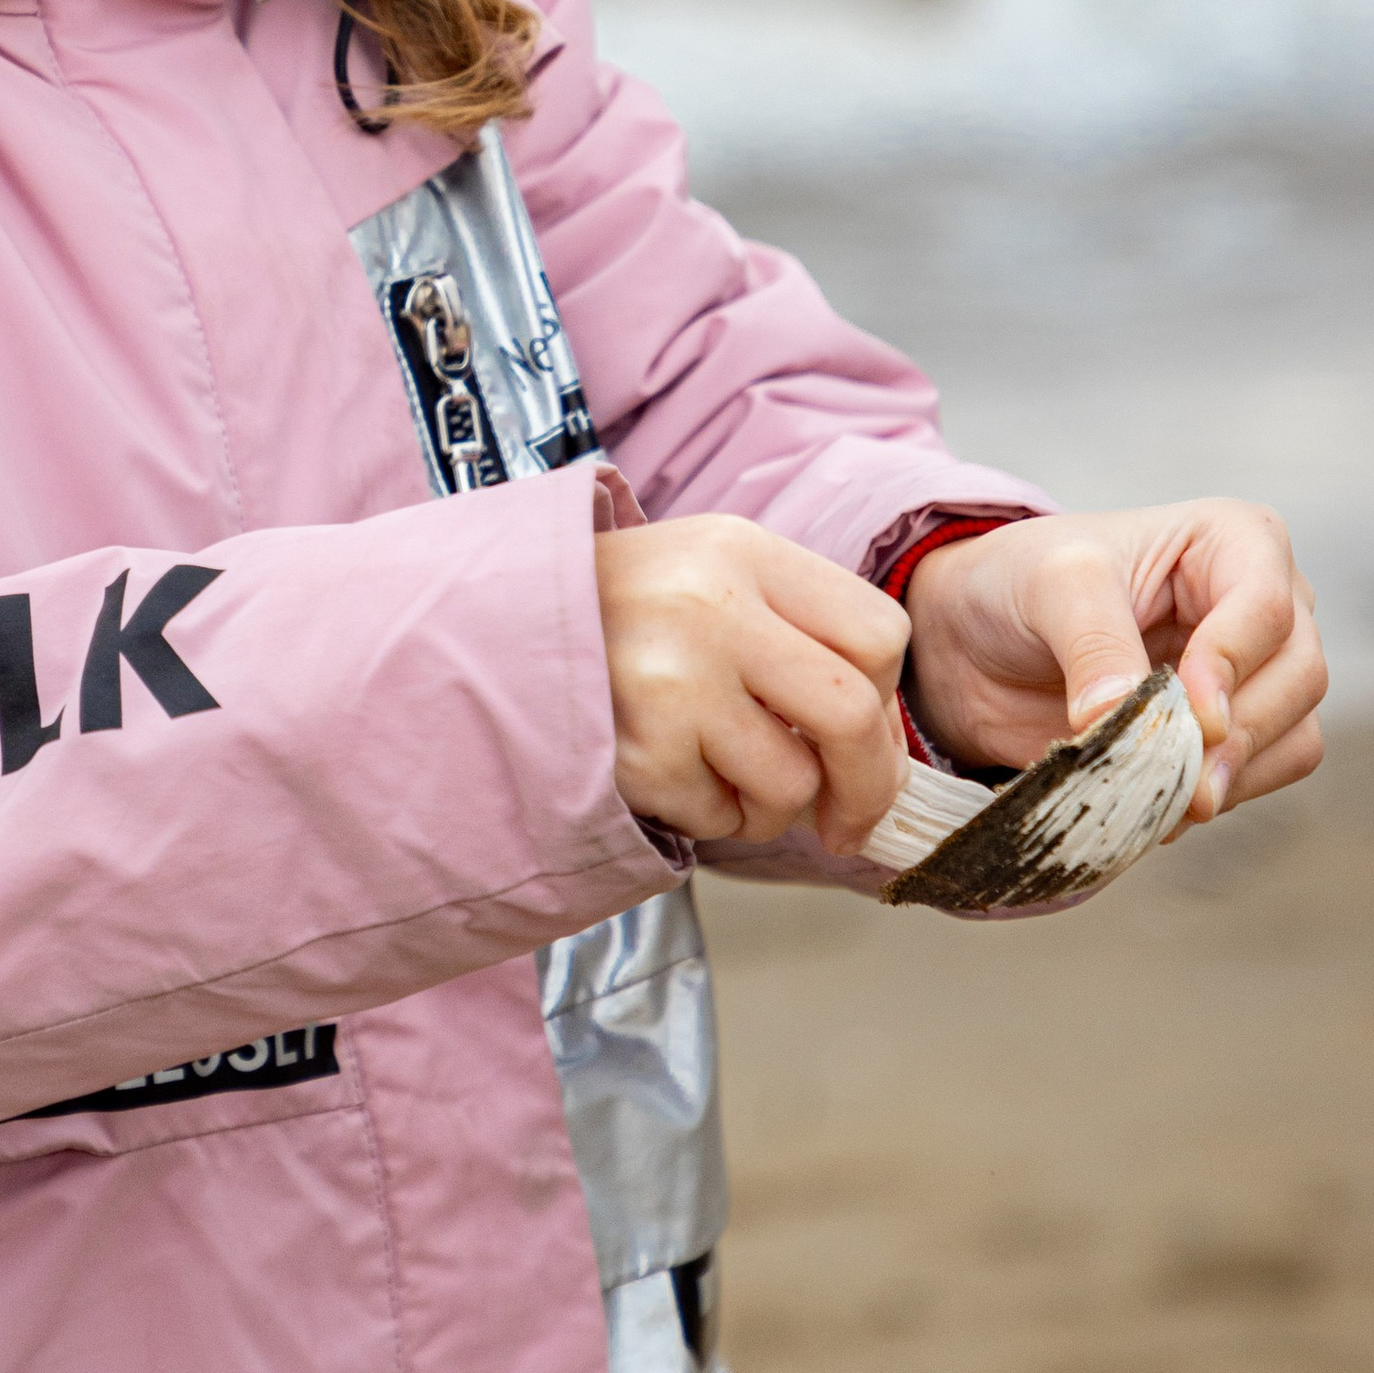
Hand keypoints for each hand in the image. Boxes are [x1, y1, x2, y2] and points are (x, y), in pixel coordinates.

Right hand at [595, 515, 909, 851]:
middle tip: (850, 820)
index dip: (887, 701)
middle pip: (851, 714)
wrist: (486, 629)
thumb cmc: (617, 613)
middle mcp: (711, 606)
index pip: (878, 633)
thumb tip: (880, 745)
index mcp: (742, 551)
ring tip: (726, 781)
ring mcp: (671, 680)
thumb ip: (794, 629)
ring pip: (790, 782)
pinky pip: (721, 817)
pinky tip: (670, 775)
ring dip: (772, 807)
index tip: (867, 740)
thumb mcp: (708, 575)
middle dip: (866, 787)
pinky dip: (710, 817)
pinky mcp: (636, 750)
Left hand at [903, 502, 1325, 823]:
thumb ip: (1094, 644)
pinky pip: (1263, 777)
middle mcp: (1266, 602)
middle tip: (1175, 775)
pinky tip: (1158, 802)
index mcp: (1234, 538)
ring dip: (1232, 774)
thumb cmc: (1020, 584)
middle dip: (1238, 731)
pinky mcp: (1238, 733)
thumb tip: (1124, 718)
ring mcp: (1258, 672)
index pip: (1265, 605)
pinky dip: (1217, 796)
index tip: (1188, 714)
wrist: (978, 641)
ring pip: (1294, 734)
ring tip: (1158, 793)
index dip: (1231, 663)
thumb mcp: (1050, 586)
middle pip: (1299, 675)